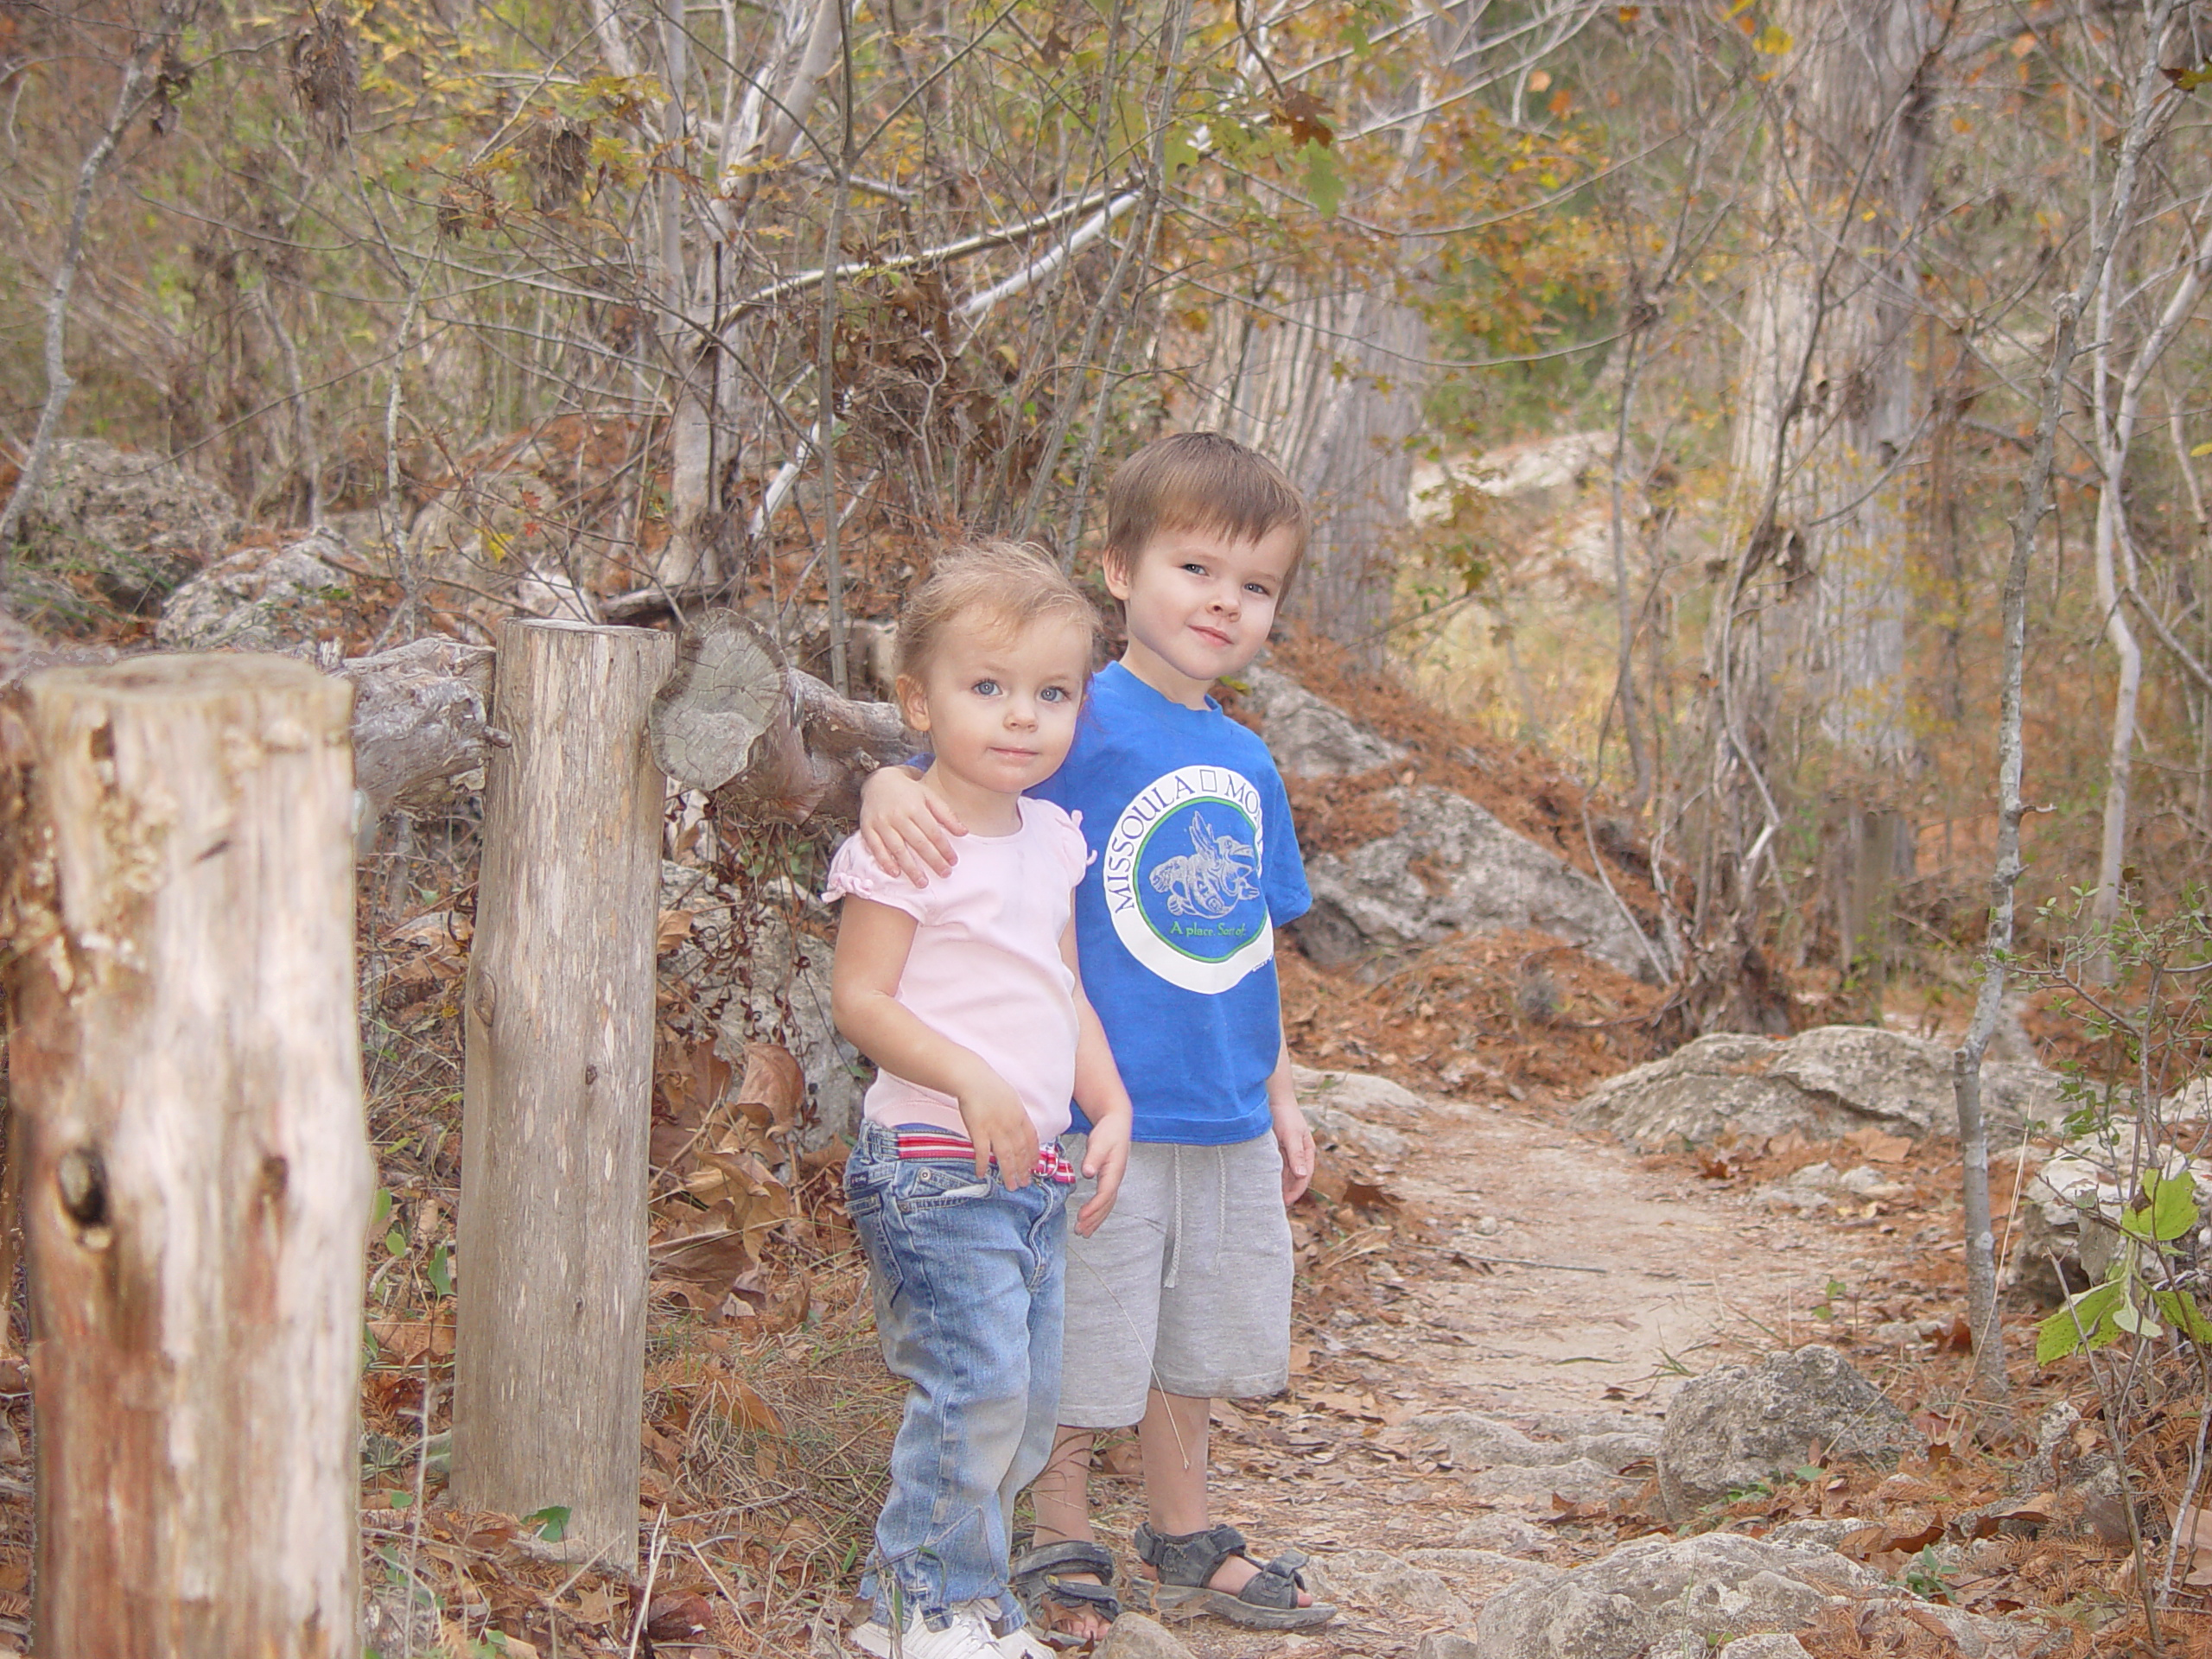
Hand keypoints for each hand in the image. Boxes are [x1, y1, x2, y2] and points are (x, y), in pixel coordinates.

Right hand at [860, 766, 963, 882]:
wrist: (879, 780)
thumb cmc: (909, 792)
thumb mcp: (930, 796)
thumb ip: (947, 814)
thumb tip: (964, 832)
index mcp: (915, 807)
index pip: (933, 832)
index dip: (944, 848)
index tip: (953, 861)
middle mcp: (898, 815)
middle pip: (918, 842)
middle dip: (933, 860)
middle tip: (945, 874)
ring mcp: (881, 823)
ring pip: (898, 849)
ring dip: (910, 868)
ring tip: (922, 883)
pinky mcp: (867, 828)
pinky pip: (876, 848)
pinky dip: (885, 862)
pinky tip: (895, 873)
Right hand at [956, 1066, 1038, 1187]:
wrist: (973, 1078)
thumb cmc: (990, 1085)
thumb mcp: (1011, 1098)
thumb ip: (1016, 1114)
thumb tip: (1020, 1127)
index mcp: (1020, 1116)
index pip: (1032, 1140)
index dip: (1033, 1156)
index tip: (1034, 1167)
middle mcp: (1011, 1125)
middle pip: (1020, 1152)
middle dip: (1023, 1170)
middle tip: (1024, 1184)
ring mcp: (995, 1129)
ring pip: (1005, 1157)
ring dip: (1009, 1173)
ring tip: (1010, 1186)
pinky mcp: (978, 1131)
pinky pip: (981, 1153)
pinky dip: (982, 1165)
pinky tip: (982, 1174)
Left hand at [1075, 1110, 1131, 1236]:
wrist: (1117, 1123)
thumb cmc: (1109, 1131)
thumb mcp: (1099, 1142)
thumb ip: (1093, 1157)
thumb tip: (1088, 1172)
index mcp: (1114, 1171)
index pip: (1105, 1195)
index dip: (1093, 1207)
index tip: (1081, 1216)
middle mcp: (1116, 1179)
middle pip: (1106, 1205)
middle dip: (1094, 1219)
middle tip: (1080, 1231)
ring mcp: (1113, 1180)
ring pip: (1107, 1205)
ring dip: (1096, 1219)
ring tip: (1084, 1231)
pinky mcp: (1109, 1179)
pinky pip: (1104, 1200)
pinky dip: (1097, 1212)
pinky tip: (1090, 1218)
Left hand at [1271, 1093, 1314, 1204]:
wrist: (1273, 1097)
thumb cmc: (1285, 1114)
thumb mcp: (1291, 1135)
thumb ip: (1296, 1155)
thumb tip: (1302, 1175)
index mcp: (1307, 1151)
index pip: (1304, 1177)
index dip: (1296, 1191)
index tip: (1285, 1203)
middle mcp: (1298, 1154)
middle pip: (1294, 1178)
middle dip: (1286, 1192)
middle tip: (1274, 1207)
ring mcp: (1287, 1151)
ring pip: (1283, 1174)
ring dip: (1278, 1185)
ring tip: (1266, 1199)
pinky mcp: (1276, 1148)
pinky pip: (1274, 1166)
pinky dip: (1270, 1175)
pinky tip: (1262, 1183)